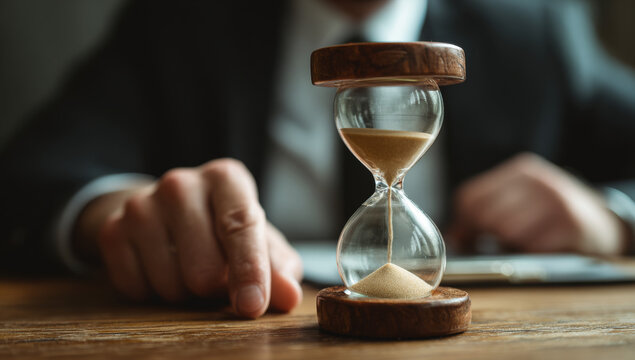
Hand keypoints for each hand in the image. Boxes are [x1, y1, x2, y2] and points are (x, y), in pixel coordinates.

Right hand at [74, 158, 302, 317]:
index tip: (252, 306)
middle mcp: (180, 184)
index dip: (249, 270)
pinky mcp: (112, 231)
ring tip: (188, 267)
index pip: (240, 225)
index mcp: (225, 178)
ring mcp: (141, 205)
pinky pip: (138, 290)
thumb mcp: (258, 239)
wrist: (164, 211)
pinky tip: (161, 268)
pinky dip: (155, 292)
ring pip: (172, 285)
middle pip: (204, 269)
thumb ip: (277, 267)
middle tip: (217, 275)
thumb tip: (287, 296)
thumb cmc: (222, 227)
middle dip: (216, 288)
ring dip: (187, 293)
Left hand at [447, 153, 628, 254]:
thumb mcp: (522, 200)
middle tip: (485, 247)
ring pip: (506, 232)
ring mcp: (556, 200)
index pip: (471, 196)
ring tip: (516, 245)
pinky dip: (529, 253)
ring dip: (506, 246)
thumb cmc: (552, 215)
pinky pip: (532, 246)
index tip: (462, 238)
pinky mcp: (571, 225)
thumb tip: (453, 237)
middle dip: (480, 237)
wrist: (604, 223)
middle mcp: (538, 181)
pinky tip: (538, 248)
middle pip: (485, 215)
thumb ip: (488, 209)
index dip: (461, 222)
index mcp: (521, 171)